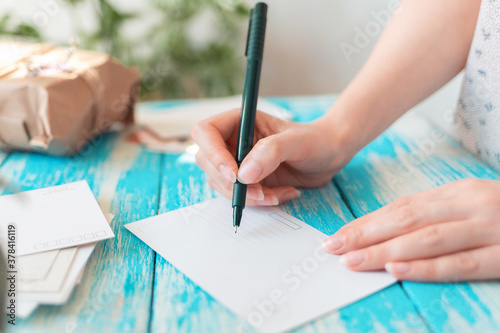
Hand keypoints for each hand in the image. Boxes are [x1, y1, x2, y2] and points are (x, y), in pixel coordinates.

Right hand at [192, 109, 348, 205]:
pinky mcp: (246, 181)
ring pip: (221, 184)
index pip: (206, 133)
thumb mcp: (296, 142)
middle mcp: (232, 141)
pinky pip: (239, 196)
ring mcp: (237, 162)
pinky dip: (258, 201)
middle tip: (260, 192)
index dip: (213, 154)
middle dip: (232, 182)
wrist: (328, 156)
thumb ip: (271, 152)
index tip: (234, 174)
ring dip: (246, 196)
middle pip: (208, 162)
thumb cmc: (314, 140)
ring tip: (275, 194)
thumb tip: (244, 174)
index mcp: (238, 121)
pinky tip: (280, 194)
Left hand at [322, 179, 499, 280]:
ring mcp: (490, 228)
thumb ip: (435, 214)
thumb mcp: (470, 203)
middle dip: (366, 235)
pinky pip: (461, 262)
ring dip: (385, 251)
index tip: (339, 234)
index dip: (367, 221)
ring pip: (428, 240)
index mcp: (458, 191)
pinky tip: (398, 270)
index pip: (401, 207)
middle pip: (407, 220)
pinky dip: (427, 267)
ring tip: (354, 260)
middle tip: (333, 247)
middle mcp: (470, 205)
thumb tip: (387, 230)